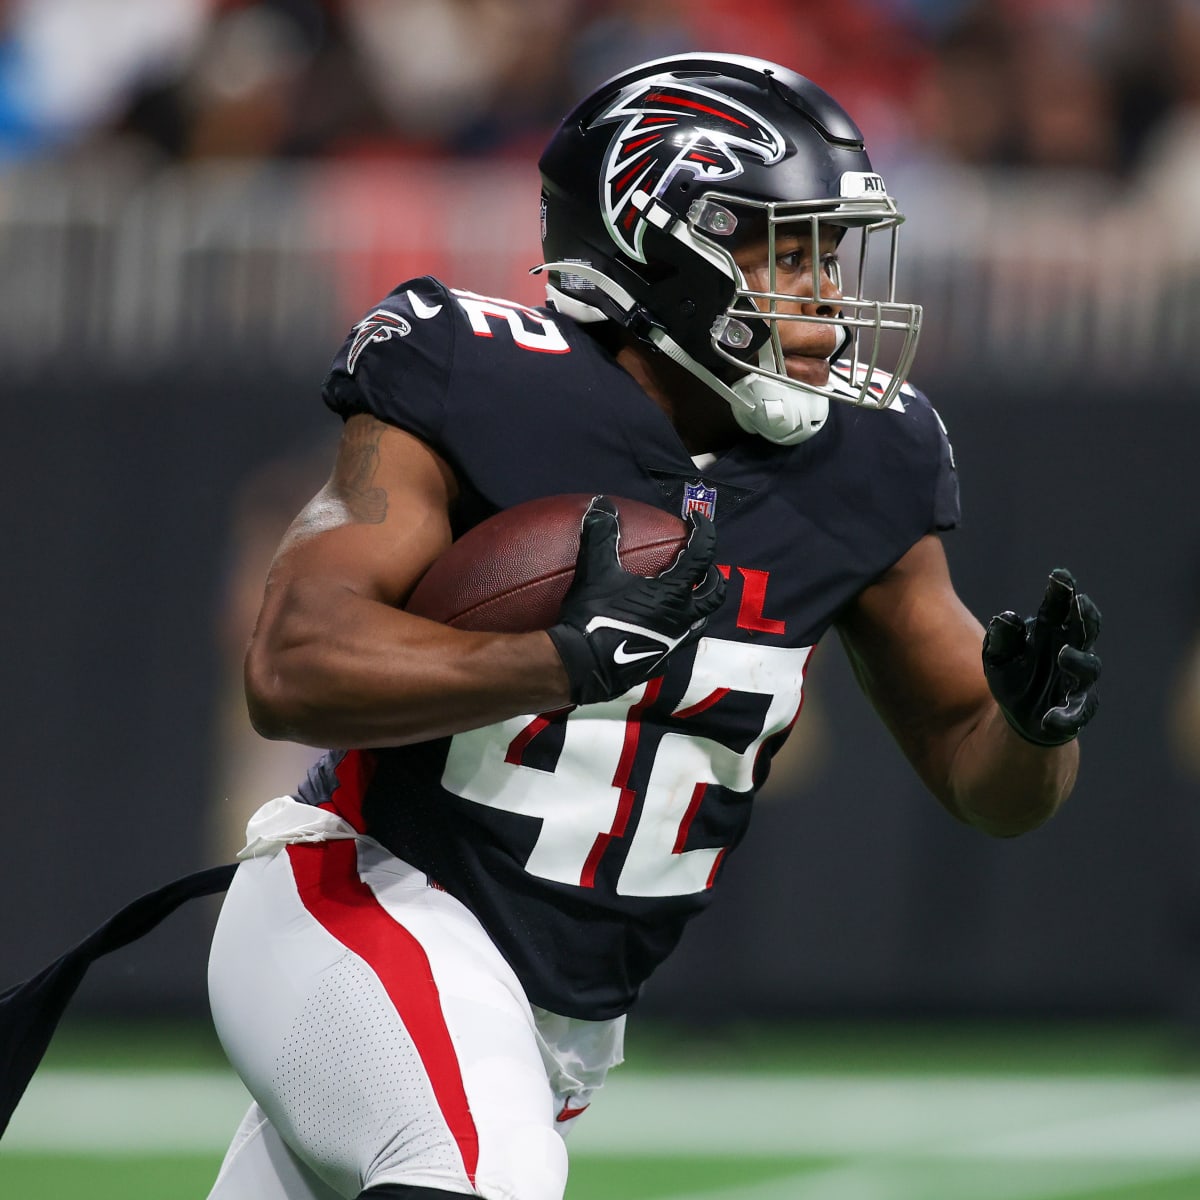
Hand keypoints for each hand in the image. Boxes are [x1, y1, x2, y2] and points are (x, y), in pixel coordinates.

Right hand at [547, 496, 726, 704]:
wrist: (582, 666)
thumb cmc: (593, 617)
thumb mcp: (595, 571)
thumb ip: (601, 535)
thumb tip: (602, 505)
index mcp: (673, 594)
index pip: (701, 555)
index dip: (703, 532)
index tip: (695, 519)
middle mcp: (681, 619)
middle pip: (714, 595)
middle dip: (713, 576)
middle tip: (703, 565)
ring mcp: (673, 644)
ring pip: (700, 622)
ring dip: (699, 605)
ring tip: (688, 595)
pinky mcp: (661, 661)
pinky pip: (678, 641)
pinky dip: (676, 627)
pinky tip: (659, 624)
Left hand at [982, 567, 1100, 745]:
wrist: (1017, 715)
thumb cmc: (1012, 675)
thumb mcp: (996, 656)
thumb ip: (1001, 638)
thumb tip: (1005, 618)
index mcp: (1051, 633)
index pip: (1061, 607)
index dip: (1063, 591)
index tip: (1060, 576)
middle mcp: (1070, 651)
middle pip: (1085, 629)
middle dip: (1084, 615)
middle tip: (1079, 601)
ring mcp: (1077, 681)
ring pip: (1088, 668)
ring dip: (1078, 660)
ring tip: (1064, 655)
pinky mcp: (1076, 711)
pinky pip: (1076, 713)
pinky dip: (1065, 715)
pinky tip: (1051, 717)